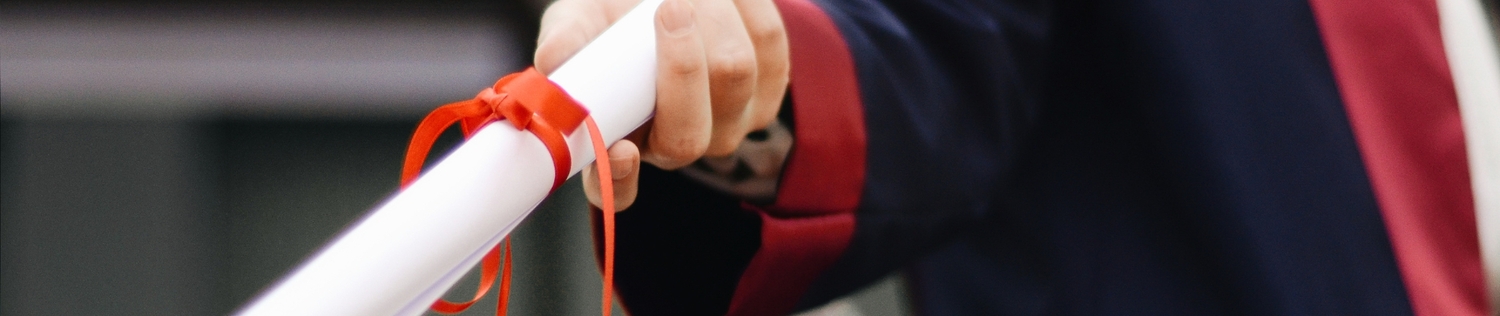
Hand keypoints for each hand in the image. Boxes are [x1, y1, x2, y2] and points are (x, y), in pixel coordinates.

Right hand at [535, 0, 789, 210]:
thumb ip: (566, 41)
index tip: (621, 150)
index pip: (615, 189)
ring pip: (735, 76)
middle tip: (669, 8)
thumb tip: (553, 59)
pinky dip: (746, 6)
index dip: (620, 179)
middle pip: (689, 134)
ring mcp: (730, 123)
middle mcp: (677, 145)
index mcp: (620, 145)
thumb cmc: (610, 19)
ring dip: (714, 18)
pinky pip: (769, 44)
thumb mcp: (577, 21)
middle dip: (682, 66)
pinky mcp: (769, 87)